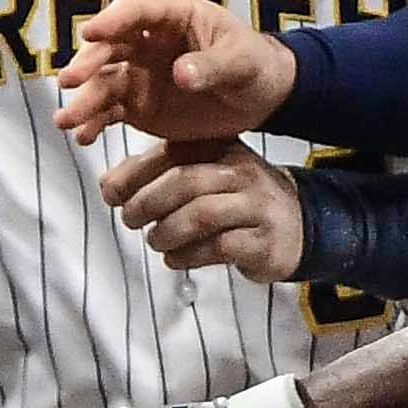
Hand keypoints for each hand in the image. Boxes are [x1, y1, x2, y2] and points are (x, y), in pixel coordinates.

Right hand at [55, 0, 296, 148]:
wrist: (261, 97)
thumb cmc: (254, 64)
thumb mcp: (241, 61)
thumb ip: (211, 67)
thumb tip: (180, 73)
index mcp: (172, 15)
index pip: (135, 11)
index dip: (111, 20)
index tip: (91, 33)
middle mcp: (146, 40)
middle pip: (108, 47)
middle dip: (87, 64)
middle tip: (70, 82)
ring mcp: (138, 72)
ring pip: (102, 83)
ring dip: (83, 101)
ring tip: (67, 122)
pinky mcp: (136, 103)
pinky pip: (109, 111)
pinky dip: (94, 124)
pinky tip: (84, 136)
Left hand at [99, 140, 304, 278]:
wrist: (297, 225)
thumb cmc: (239, 200)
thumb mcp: (201, 175)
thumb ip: (155, 175)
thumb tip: (110, 185)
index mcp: (220, 149)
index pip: (170, 153)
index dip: (133, 174)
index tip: (111, 193)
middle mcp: (240, 172)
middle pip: (184, 181)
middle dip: (146, 202)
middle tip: (130, 219)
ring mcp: (255, 206)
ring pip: (201, 214)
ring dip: (166, 231)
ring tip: (155, 240)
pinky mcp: (263, 241)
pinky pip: (219, 247)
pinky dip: (188, 255)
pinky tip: (175, 258)